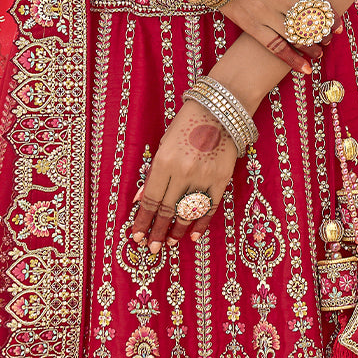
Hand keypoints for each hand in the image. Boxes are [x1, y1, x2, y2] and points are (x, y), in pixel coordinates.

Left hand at [130, 101, 239, 252]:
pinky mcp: (221, 179)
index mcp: (164, 162)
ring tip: (169, 241)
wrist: (220, 110)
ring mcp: (203, 177)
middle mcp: (183, 172)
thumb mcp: (163, 146)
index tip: (137, 236)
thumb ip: (153, 174)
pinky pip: (209, 208)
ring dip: (177, 230)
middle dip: (157, 231)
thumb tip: (139, 201)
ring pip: (188, 213)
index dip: (143, 220)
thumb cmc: (186, 126)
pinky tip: (193, 236)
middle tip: (152, 247)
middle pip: (167, 210)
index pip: (150, 199)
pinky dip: (201, 224)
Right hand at [220, 0, 339, 73]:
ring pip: (296, 35)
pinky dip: (292, 59)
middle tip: (328, 39)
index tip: (337, 25)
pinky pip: (276, 47)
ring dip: (311, 47)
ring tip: (318, 53)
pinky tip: (305, 68)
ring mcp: (266, 12)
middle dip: (322, 32)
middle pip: (309, 19)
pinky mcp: (252, 26)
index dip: (330, 14)